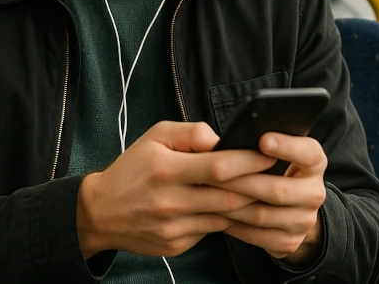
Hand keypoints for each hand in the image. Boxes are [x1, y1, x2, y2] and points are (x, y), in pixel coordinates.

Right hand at [76, 121, 274, 259]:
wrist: (101, 212)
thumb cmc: (132, 169)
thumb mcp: (154, 137)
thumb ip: (191, 133)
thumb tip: (223, 140)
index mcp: (165, 169)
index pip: (217, 166)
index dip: (248, 161)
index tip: (268, 154)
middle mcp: (170, 200)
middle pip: (228, 196)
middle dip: (257, 186)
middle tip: (277, 175)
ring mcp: (174, 226)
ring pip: (224, 217)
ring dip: (248, 206)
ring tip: (265, 192)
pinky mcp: (176, 244)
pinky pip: (211, 231)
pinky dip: (226, 219)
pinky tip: (236, 209)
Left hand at [211, 132, 327, 262]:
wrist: (291, 208)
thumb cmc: (274, 169)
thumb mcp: (278, 151)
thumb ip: (263, 142)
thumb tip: (236, 139)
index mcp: (314, 164)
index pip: (309, 153)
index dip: (287, 147)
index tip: (262, 139)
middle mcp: (314, 193)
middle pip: (278, 190)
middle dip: (242, 181)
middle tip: (213, 171)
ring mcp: (304, 221)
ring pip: (262, 215)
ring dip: (232, 205)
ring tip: (208, 193)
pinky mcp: (290, 242)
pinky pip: (257, 236)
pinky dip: (234, 225)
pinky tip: (216, 214)